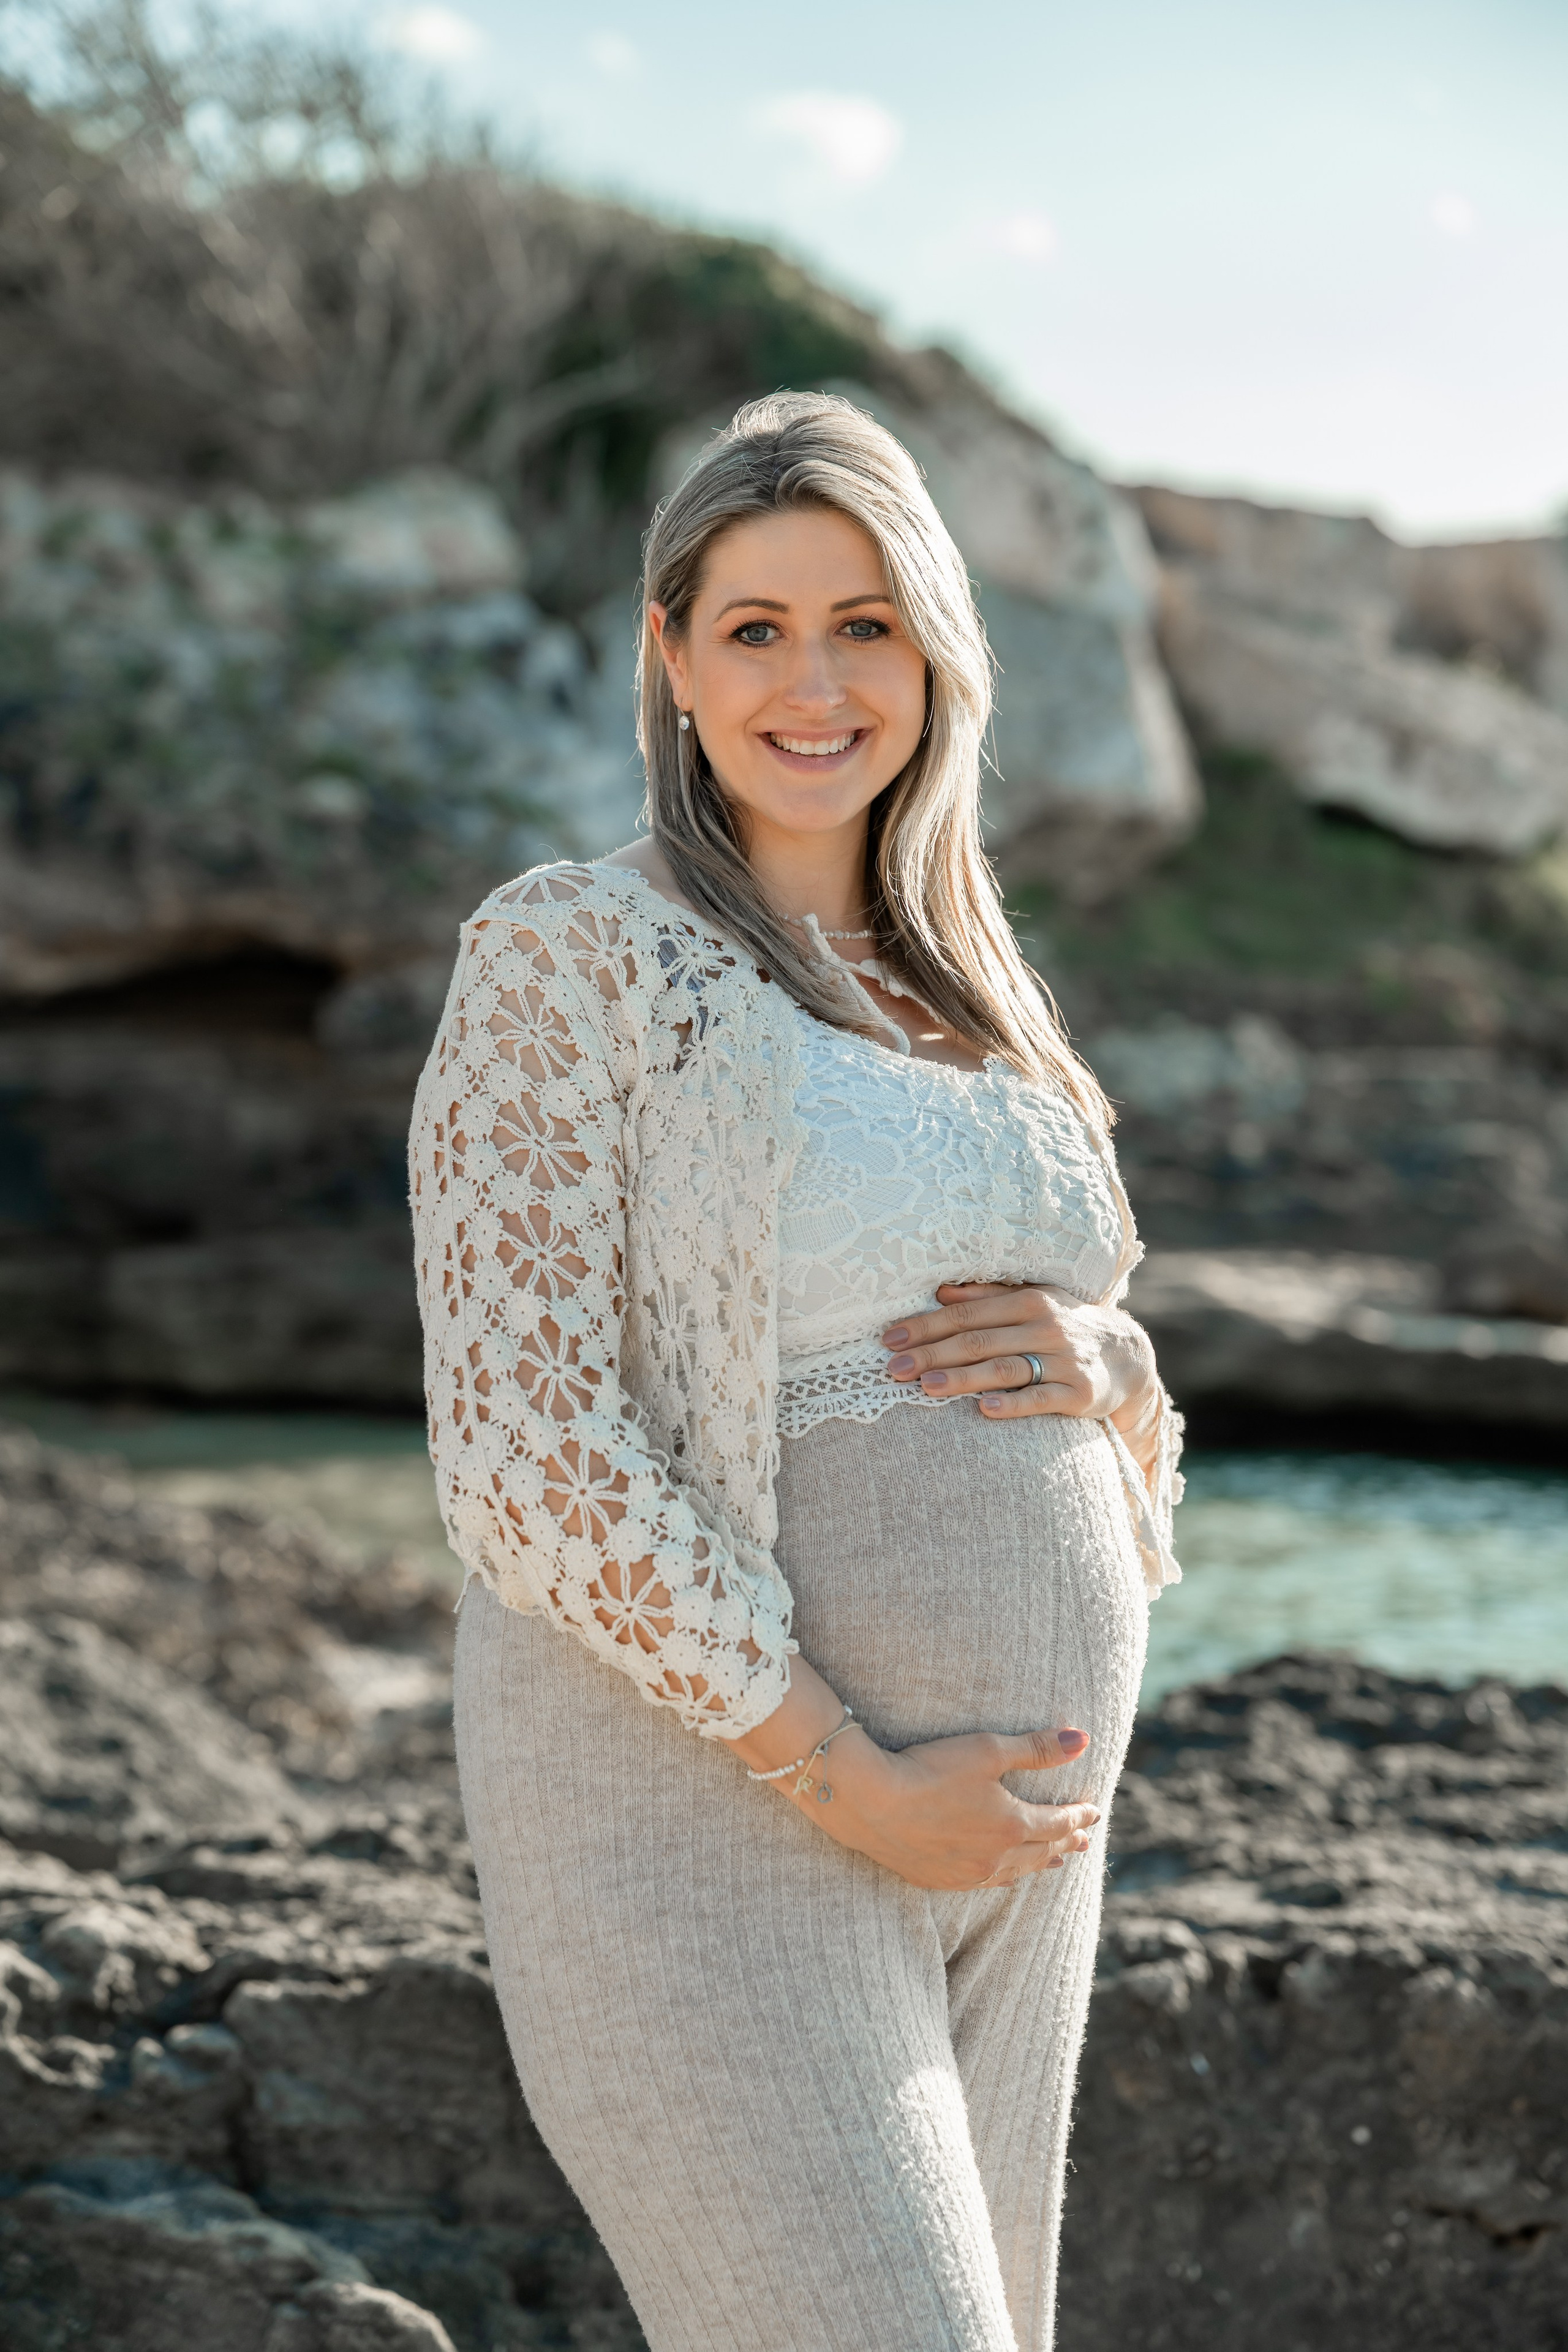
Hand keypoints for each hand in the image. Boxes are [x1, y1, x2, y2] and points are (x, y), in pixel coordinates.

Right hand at [816, 1722, 1100, 1890]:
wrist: (870, 1802)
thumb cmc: (930, 1769)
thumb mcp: (988, 1749)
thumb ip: (1037, 1748)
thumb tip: (1083, 1740)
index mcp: (1013, 1825)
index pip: (1058, 1822)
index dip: (1078, 1816)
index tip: (1094, 1812)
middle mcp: (996, 1857)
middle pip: (1041, 1851)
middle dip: (1065, 1842)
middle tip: (1083, 1840)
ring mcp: (967, 1873)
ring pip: (1016, 1872)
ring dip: (1039, 1864)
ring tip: (1055, 1862)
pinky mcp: (939, 1880)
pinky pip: (985, 1885)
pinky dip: (1005, 1879)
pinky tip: (1006, 1879)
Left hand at [882, 1282, 1161, 1474]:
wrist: (1127, 1356)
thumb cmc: (1065, 1326)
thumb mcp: (1032, 1301)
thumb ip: (987, 1296)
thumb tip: (939, 1290)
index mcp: (1028, 1301)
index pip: (967, 1314)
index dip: (926, 1325)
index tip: (889, 1338)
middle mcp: (1046, 1327)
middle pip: (979, 1341)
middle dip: (932, 1354)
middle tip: (893, 1367)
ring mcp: (1063, 1360)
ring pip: (1005, 1368)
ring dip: (963, 1378)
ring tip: (925, 1387)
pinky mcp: (1079, 1394)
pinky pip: (1041, 1399)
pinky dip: (1013, 1404)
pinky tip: (985, 1409)